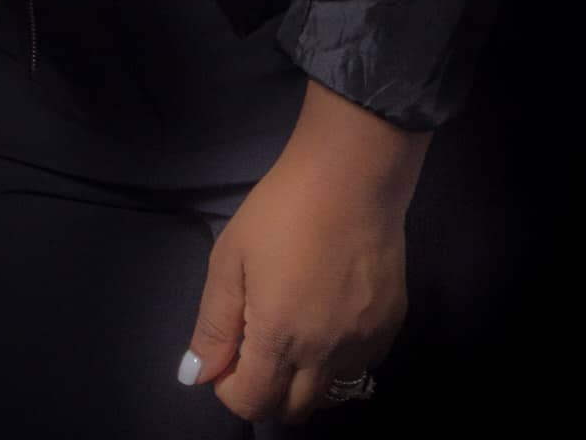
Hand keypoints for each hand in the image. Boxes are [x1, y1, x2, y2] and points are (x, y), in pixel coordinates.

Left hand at [176, 90, 426, 424]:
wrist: (351, 174)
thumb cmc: (282, 209)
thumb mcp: (230, 257)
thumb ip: (212, 323)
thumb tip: (195, 376)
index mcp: (279, 339)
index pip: (251, 404)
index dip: (229, 387)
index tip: (227, 352)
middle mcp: (324, 355)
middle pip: (291, 410)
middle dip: (265, 391)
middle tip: (257, 347)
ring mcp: (362, 343)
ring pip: (330, 394)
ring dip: (304, 381)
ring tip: (294, 334)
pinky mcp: (389, 325)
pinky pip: (361, 366)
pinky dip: (340, 360)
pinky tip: (330, 319)